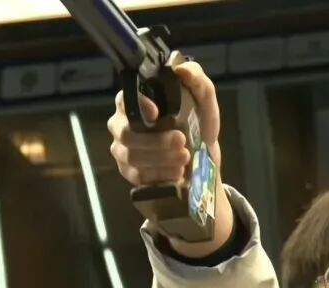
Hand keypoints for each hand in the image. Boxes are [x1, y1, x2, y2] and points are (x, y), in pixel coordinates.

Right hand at [107, 62, 232, 257]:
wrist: (202, 161)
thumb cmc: (198, 126)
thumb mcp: (205, 102)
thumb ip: (197, 80)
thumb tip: (182, 70)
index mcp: (136, 101)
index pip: (125, 98)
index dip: (138, 105)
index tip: (157, 113)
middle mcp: (123, 124)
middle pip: (127, 133)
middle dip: (157, 140)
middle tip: (182, 142)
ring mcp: (123, 149)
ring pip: (132, 156)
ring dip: (161, 158)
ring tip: (184, 158)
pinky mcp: (129, 172)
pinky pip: (137, 175)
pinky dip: (160, 174)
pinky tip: (176, 173)